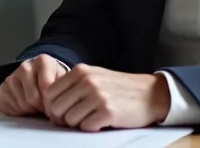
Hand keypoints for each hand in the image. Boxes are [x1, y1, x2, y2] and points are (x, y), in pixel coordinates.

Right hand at [0, 54, 67, 116]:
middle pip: (33, 98)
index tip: (56, 104)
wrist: (40, 76)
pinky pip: (9, 107)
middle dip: (41, 107)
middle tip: (46, 107)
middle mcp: (25, 66)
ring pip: (21, 104)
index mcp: (43, 61)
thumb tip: (57, 106)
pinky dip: (18, 111)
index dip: (52, 101)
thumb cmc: (54, 80)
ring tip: (37, 105)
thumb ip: (63, 89)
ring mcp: (11, 77)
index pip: (46, 87)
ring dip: (30, 110)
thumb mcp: (64, 81)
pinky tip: (25, 106)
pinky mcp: (3, 89)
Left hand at [43, 64, 169, 130]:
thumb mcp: (94, 77)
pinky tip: (101, 122)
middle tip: (75, 120)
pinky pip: (86, 127)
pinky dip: (91, 128)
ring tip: (91, 119)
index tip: (63, 112)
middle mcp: (87, 81)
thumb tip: (49, 103)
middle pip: (56, 108)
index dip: (52, 107)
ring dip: (77, 124)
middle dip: (62, 118)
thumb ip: (73, 85)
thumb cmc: (119, 88)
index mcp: (80, 71)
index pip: (49, 93)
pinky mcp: (108, 112)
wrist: (151, 94)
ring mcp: (97, 96)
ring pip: (69, 120)